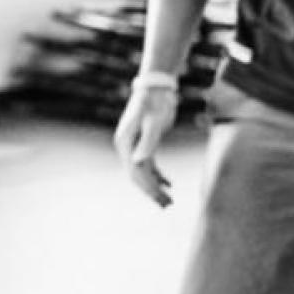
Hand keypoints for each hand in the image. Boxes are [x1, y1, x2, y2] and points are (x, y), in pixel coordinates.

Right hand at [113, 81, 178, 206]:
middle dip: (151, 191)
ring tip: (169, 201)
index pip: (134, 171)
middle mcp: (126, 146)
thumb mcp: (153, 123)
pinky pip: (149, 164)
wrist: (156, 87)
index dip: (147, 187)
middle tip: (167, 205)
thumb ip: (147, 143)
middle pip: (136, 174)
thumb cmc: (155, 103)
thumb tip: (139, 163)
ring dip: (155, 186)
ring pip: (143, 171)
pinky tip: (169, 184)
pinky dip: (158, 175)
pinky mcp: (144, 142)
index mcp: (125, 142)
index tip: (161, 199)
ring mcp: (134, 145)